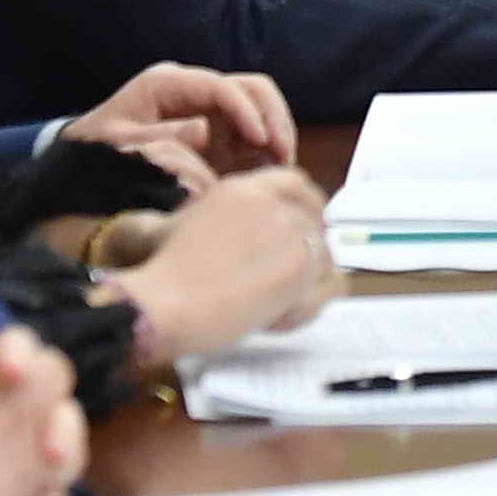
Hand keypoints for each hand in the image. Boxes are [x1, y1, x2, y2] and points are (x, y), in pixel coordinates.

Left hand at [60, 62, 295, 178]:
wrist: (81, 161)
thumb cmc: (98, 150)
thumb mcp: (123, 146)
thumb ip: (164, 138)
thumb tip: (207, 131)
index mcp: (168, 83)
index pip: (221, 86)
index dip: (246, 110)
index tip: (260, 141)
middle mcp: (193, 88)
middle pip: (250, 87)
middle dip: (272, 116)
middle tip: (283, 153)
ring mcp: (207, 107)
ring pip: (258, 103)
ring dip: (276, 129)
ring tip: (283, 162)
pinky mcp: (216, 129)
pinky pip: (252, 129)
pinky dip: (268, 144)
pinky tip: (274, 167)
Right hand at [94, 164, 339, 365]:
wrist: (166, 303)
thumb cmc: (164, 272)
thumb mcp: (182, 223)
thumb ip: (218, 217)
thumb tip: (234, 228)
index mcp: (242, 189)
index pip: (294, 182)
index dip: (308, 203)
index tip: (310, 221)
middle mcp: (272, 205)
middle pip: (314, 219)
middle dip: (311, 244)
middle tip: (301, 268)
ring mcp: (291, 234)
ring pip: (324, 254)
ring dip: (307, 280)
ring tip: (275, 303)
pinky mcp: (301, 268)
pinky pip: (332, 283)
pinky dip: (315, 302)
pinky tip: (287, 313)